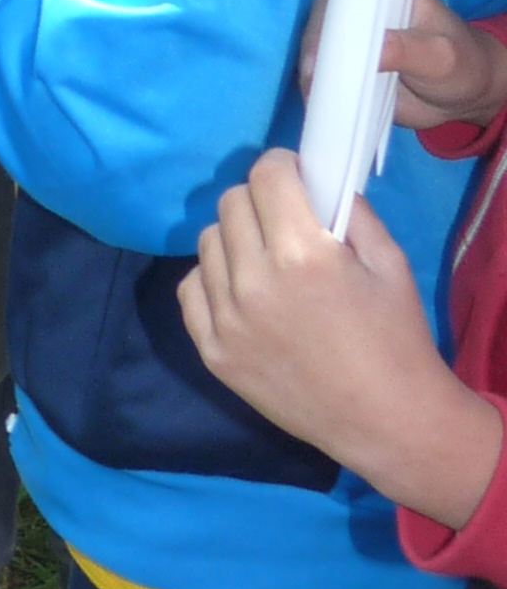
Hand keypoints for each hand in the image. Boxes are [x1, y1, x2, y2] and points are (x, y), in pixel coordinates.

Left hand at [178, 149, 502, 526]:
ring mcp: (227, 319)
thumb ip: (348, 210)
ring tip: (266, 260)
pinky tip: (244, 292)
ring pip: (207, 241)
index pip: (265, 175)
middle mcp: (255, 281)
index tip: (295, 178)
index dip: (282, 167)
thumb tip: (311, 179)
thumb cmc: (397, 338)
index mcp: (304, 253)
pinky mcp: (212, 352)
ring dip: (235, 239)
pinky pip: (191, 288)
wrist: (388, 422)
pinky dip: (213, 280)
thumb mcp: (389, 261)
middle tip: (284, 220)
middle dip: (260, 201)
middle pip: (231, 202)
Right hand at [298, 0, 506, 135]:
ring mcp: (350, 40)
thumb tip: (369, 50)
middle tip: (313, 77)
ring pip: (316, 48)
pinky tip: (316, 102)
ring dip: (310, 71)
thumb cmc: (460, 65)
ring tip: (313, 95)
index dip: (329, 14)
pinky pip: (322, 73)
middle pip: (321, 19)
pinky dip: (315, 87)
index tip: (322, 45)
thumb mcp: (441, 56)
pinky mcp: (345, 67)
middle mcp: (360, 9)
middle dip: (313, 46)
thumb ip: (409, 50)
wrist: (462, 97)